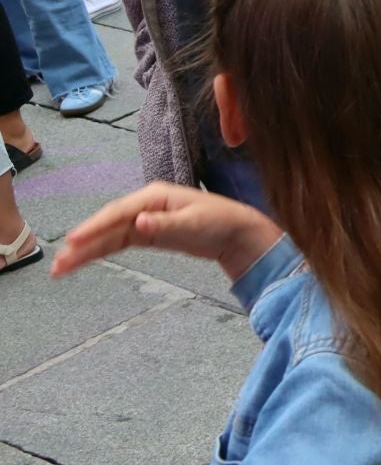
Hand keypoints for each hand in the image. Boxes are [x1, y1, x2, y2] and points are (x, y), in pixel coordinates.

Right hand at [51, 182, 283, 282]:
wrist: (237, 232)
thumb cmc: (220, 221)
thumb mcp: (194, 223)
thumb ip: (165, 224)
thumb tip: (139, 223)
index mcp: (154, 195)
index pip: (118, 212)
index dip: (94, 227)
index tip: (73, 241)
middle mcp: (145, 205)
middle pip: (107, 224)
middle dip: (82, 243)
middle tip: (59, 263)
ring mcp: (145, 219)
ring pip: (109, 236)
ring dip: (86, 251)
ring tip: (61, 268)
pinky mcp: (148, 233)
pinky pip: (119, 242)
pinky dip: (101, 251)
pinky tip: (83, 261)